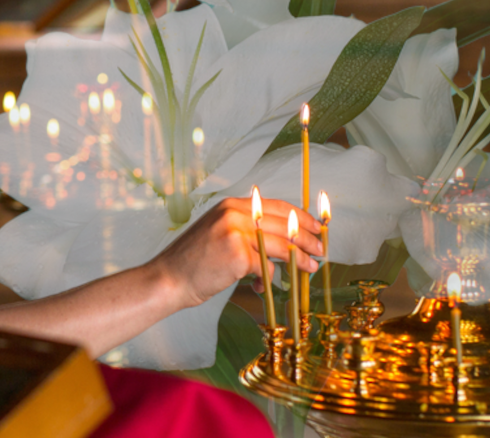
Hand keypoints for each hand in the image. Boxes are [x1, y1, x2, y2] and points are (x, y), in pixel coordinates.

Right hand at [150, 196, 323, 310]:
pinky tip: (260, 285)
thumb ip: (247, 230)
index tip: (316, 227)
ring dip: (300, 258)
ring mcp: (236, 233)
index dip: (301, 217)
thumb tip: (283, 239)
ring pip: (281, 245)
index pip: (277, 206)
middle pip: (284, 224)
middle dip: (308, 238)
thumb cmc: (193, 261)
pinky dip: (267, 279)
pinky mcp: (238, 256)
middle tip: (322, 248)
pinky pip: (266, 267)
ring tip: (311, 266)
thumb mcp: (219, 233)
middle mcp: (234, 214)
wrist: (168, 279)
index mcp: (231, 205)